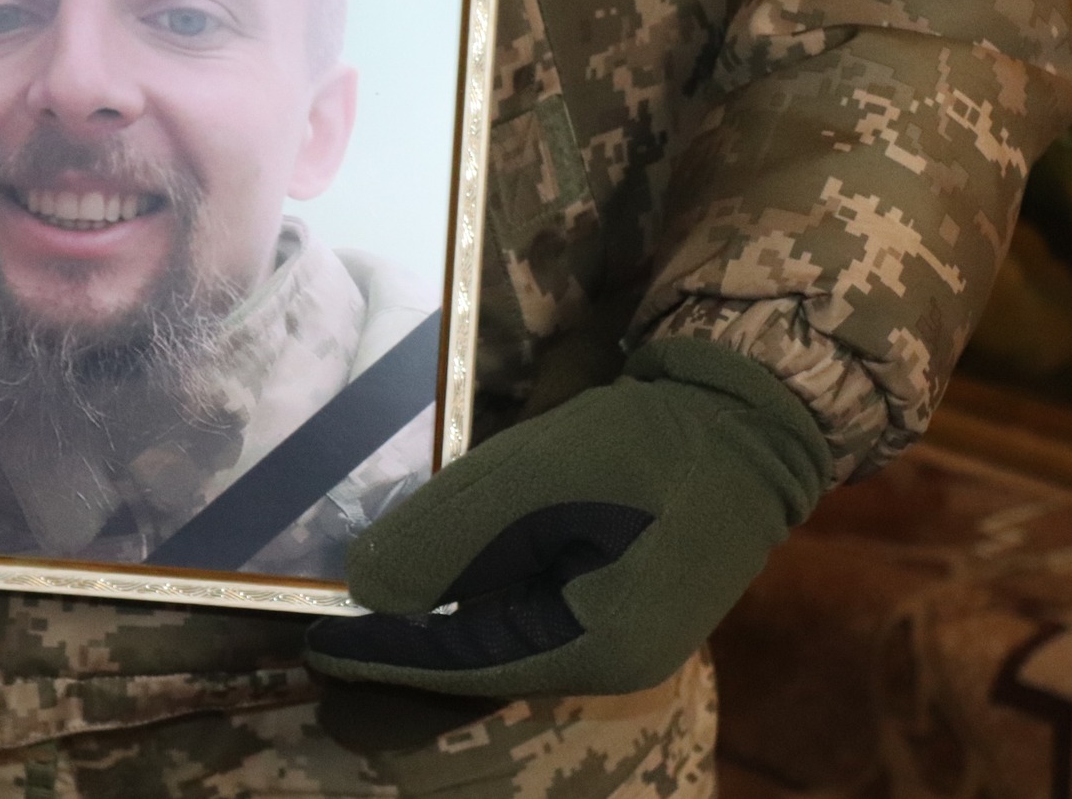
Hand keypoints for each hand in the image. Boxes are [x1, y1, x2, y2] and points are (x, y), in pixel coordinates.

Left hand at [306, 336, 830, 697]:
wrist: (754, 408)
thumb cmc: (647, 442)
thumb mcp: (533, 477)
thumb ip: (445, 536)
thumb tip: (365, 588)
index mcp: (594, 650)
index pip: (460, 663)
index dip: (383, 651)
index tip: (317, 640)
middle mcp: (612, 659)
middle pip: (483, 658)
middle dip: (410, 641)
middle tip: (335, 624)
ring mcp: (628, 627)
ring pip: (508, 631)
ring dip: (445, 611)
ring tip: (377, 591)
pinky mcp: (631, 591)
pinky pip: (539, 604)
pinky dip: (486, 588)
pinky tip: (449, 564)